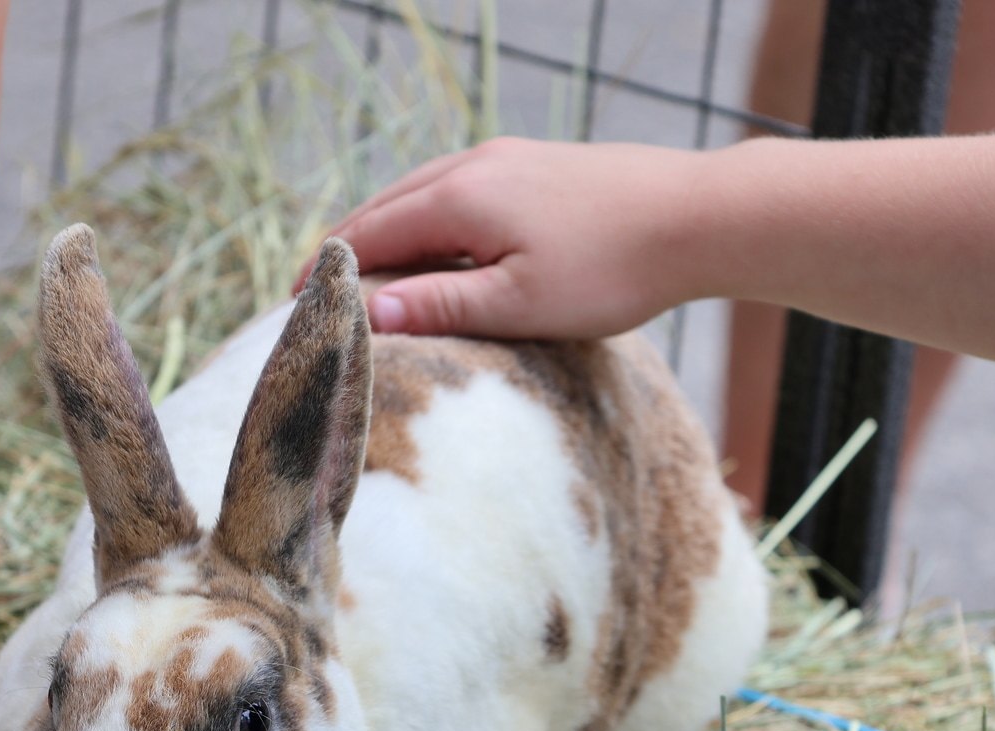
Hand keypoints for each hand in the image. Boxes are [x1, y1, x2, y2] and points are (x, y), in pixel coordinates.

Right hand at [298, 137, 712, 339]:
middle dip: (347, 248)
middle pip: (386, 206)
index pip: (368, 234)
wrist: (698, 216)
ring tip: (366, 270)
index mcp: (460, 198)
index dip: (327, 272)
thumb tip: (367, 309)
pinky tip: (439, 243)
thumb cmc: (612, 269)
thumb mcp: (519, 304)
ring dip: (387, 230)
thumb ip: (441, 305)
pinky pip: (460, 188)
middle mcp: (475, 165)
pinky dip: (429, 217)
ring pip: (423, 192)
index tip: (296, 306)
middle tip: (317, 291)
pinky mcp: (538, 166)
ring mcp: (509, 159)